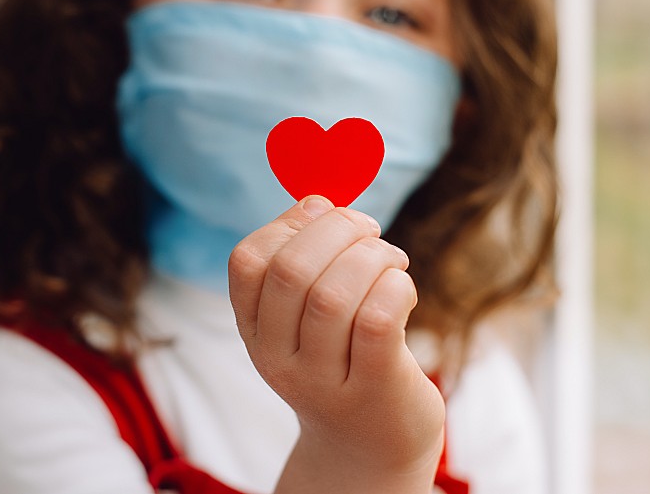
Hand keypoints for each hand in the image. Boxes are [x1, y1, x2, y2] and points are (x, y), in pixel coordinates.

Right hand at [228, 196, 444, 492]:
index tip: (326, 216)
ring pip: (336, 293)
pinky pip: (378, 320)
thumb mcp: (306, 318)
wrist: (368, 447)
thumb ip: (305, 261)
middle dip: (339, 229)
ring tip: (391, 260)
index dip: (289, 223)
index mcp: (255, 331)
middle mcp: (277, 359)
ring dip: (374, 256)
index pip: (247, 261)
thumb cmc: (343, 362)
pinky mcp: (372, 389)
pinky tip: (402, 289)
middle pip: (292, 270)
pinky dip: (395, 286)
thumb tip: (317, 202)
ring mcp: (322, 380)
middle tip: (369, 231)